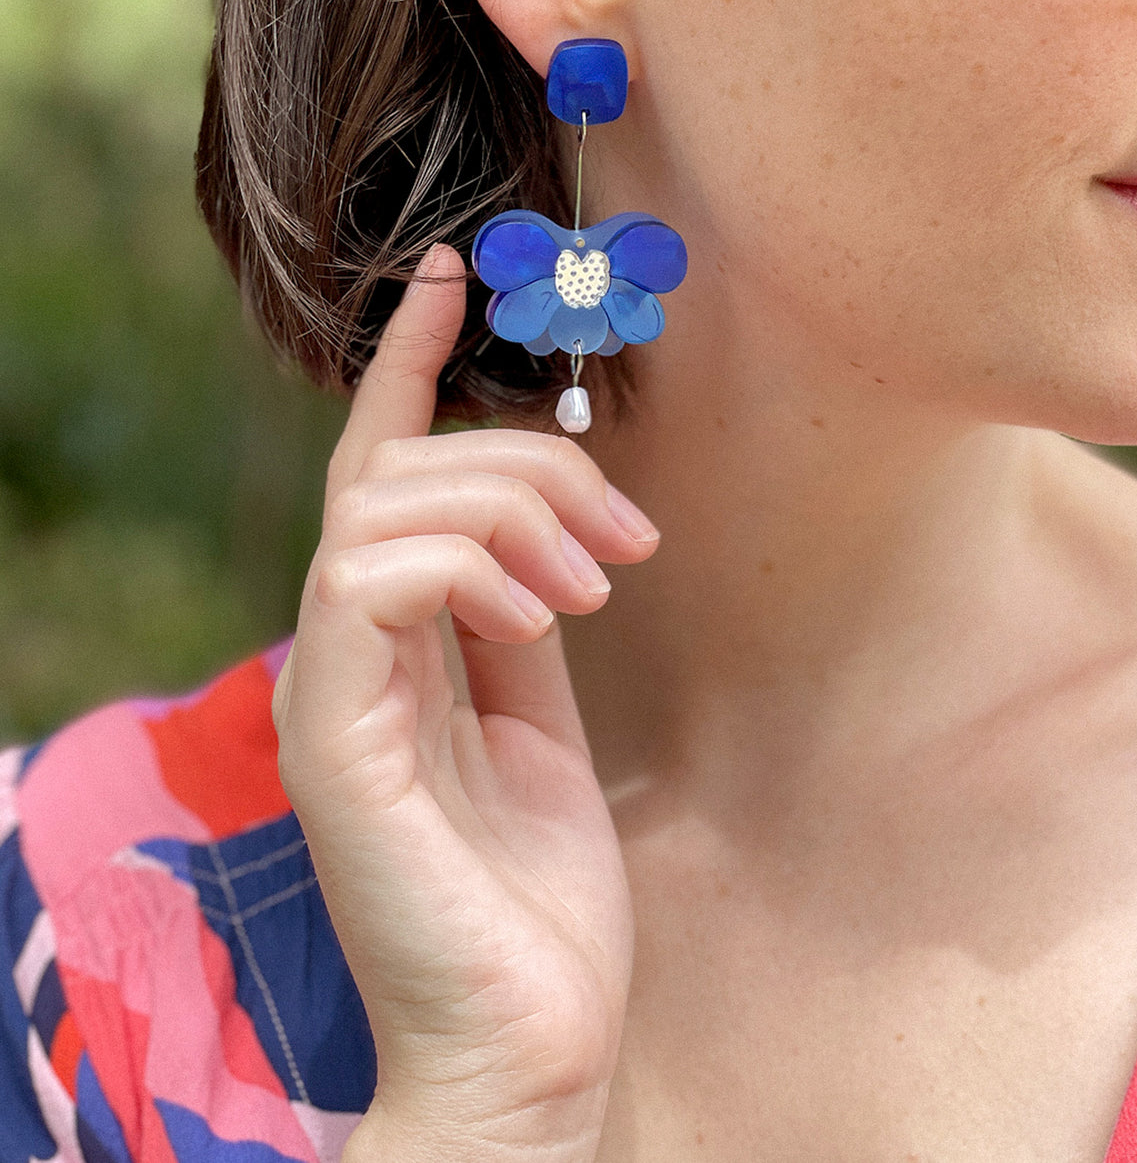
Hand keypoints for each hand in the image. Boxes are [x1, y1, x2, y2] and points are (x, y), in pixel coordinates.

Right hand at [274, 245, 654, 1159]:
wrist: (529, 1043)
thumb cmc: (534, 892)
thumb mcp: (539, 720)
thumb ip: (517, 618)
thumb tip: (543, 526)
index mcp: (390, 643)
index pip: (378, 469)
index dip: (409, 365)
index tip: (451, 275)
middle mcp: (342, 651)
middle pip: (399, 470)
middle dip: (524, 464)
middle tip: (625, 544)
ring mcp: (329, 690)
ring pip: (385, 505)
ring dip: (508, 511)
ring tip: (592, 586)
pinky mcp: (334, 734)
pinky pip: (368, 579)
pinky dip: (465, 563)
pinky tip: (540, 614)